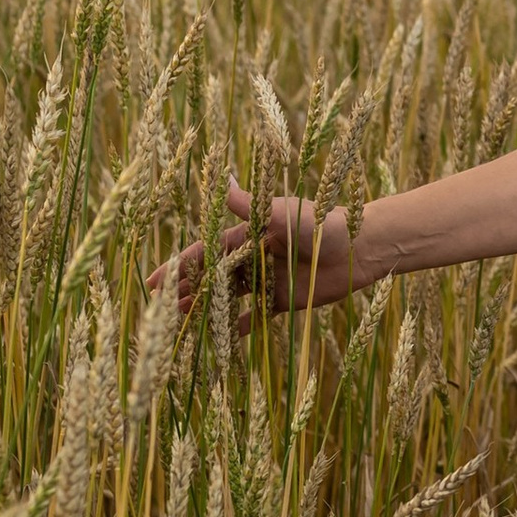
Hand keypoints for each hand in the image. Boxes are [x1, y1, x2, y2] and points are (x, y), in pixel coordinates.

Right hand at [151, 187, 361, 317]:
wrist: (360, 246)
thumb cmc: (322, 221)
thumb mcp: (281, 212)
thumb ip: (248, 204)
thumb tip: (222, 178)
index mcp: (249, 234)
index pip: (207, 251)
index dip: (181, 265)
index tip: (156, 280)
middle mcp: (255, 257)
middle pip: (213, 276)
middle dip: (186, 289)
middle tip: (160, 308)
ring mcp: (268, 280)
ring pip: (228, 296)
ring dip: (205, 307)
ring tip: (180, 321)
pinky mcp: (284, 300)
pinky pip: (254, 316)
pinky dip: (237, 326)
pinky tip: (218, 338)